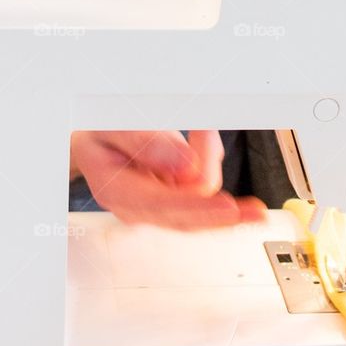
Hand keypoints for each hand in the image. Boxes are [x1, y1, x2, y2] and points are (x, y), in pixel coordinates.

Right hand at [69, 129, 266, 229]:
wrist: (89, 141)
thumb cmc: (98, 134)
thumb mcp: (113, 128)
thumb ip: (146, 145)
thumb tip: (186, 167)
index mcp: (117, 191)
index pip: (162, 206)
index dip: (199, 208)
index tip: (228, 207)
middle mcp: (138, 207)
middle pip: (189, 218)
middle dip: (223, 210)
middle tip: (255, 210)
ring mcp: (157, 206)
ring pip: (200, 201)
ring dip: (212, 165)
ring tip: (203, 130)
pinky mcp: (172, 200)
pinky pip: (202, 189)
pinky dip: (210, 163)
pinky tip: (202, 140)